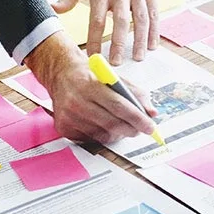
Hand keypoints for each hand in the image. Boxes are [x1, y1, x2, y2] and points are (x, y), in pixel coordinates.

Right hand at [24, 33, 157, 142]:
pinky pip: (90, 139)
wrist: (61, 74)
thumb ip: (135, 93)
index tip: (150, 127)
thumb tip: (152, 112)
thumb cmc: (90, 75)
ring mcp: (68, 116)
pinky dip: (102, 135)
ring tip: (121, 125)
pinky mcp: (63, 127)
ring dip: (118, 133)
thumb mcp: (113, 77)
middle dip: (131, 129)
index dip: (138, 118)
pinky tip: (102, 125)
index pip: (119, 106)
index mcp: (90, 85)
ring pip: (102, 134)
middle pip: (112, 123)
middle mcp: (77, 101)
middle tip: (141, 129)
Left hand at [54, 0, 156, 64]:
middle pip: (120, 24)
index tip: (93, 56)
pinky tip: (152, 44)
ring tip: (137, 58)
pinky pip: (154, 12)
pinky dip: (154, 30)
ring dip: (139, 41)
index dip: (96, 40)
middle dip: (119, 46)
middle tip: (117, 64)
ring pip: (141, 20)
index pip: (97, 21)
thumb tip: (53, 9)